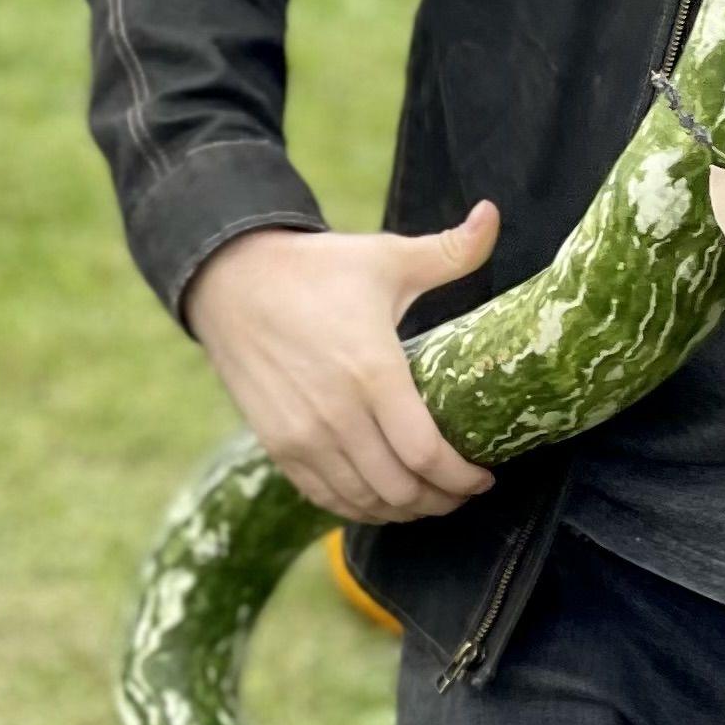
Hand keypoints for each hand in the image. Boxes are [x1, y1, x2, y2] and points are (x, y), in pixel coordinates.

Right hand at [186, 207, 501, 523]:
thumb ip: (450, 249)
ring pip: (364, 501)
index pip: (426, 453)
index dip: (462, 477)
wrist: (231, 282)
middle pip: (400, 488)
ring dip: (403, 509)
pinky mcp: (278, 445)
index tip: (485, 476)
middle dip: (441, 500)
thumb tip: (493, 214)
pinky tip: (383, 498)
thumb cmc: (317, 270)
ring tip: (430, 498)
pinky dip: (360, 507)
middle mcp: (336, 414)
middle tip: (464, 490)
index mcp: (372, 372)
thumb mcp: (386, 257)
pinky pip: (325, 497)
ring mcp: (302, 436)